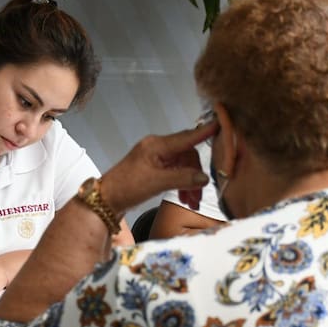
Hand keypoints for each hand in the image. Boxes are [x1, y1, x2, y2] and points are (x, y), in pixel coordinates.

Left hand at [101, 122, 217, 212]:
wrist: (106, 200)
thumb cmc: (127, 187)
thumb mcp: (157, 183)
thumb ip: (182, 178)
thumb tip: (204, 178)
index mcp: (157, 145)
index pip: (187, 137)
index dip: (205, 132)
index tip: (221, 124)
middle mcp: (157, 148)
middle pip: (187, 155)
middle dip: (196, 175)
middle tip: (199, 195)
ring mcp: (155, 158)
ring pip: (182, 166)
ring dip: (189, 183)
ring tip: (192, 202)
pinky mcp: (153, 169)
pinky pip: (174, 173)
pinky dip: (181, 184)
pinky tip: (184, 197)